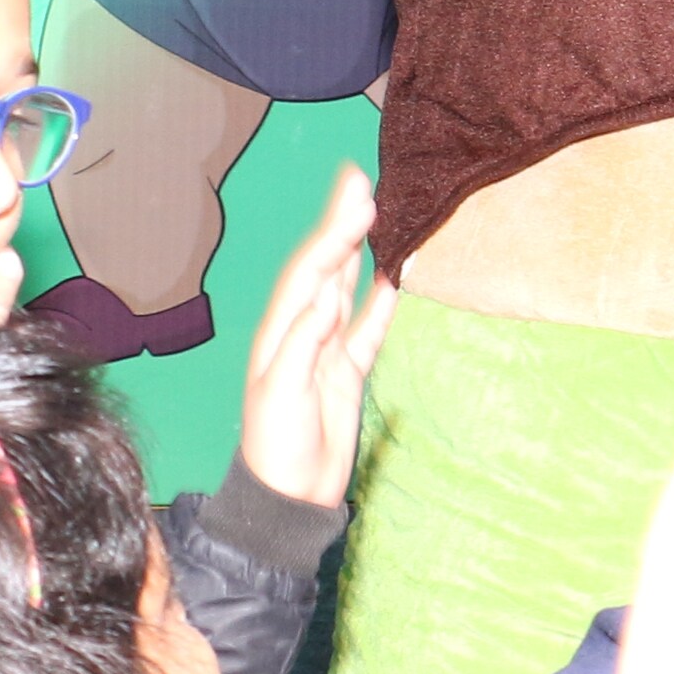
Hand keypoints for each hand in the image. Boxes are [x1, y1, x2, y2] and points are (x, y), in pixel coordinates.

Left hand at [235, 170, 398, 504]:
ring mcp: (328, 347)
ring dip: (360, 248)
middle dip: (342, 222)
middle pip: (327, 265)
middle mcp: (303, 329)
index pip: (310, 271)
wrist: (290, 495)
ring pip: (348, 286)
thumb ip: (303, 344)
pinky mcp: (349, 369)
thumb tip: (327, 297)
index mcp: (280, 330)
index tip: (357, 197)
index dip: (333, 233)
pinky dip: (383, 297)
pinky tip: (397, 271)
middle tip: (361, 178)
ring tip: (376, 208)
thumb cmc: (276, 445)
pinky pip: (370, 324)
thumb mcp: (282, 394)